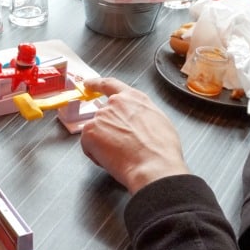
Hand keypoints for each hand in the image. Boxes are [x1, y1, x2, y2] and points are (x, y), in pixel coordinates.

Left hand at [80, 77, 189, 194]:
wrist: (154, 165)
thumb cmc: (161, 149)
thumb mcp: (158, 120)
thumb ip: (140, 114)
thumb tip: (136, 121)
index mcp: (133, 98)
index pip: (110, 84)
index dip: (96, 84)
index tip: (88, 84)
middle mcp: (114, 103)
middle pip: (103, 115)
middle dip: (108, 131)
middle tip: (121, 147)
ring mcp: (100, 116)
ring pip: (96, 131)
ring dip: (103, 143)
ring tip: (121, 155)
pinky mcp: (90, 131)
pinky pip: (88, 145)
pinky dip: (96, 154)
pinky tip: (112, 159)